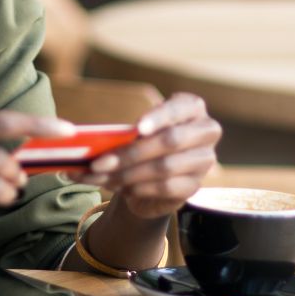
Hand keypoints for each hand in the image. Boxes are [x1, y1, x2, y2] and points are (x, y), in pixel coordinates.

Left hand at [80, 93, 221, 218]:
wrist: (153, 175)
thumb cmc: (144, 143)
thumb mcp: (136, 132)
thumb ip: (123, 134)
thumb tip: (88, 143)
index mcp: (192, 107)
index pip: (179, 108)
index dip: (159, 117)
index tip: (137, 128)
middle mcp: (206, 131)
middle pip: (170, 140)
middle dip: (131, 152)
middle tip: (98, 162)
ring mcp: (204, 160)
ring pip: (165, 167)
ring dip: (127, 174)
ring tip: (101, 177)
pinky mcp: (195, 186)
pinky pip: (165, 187)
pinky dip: (138, 188)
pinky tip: (121, 187)